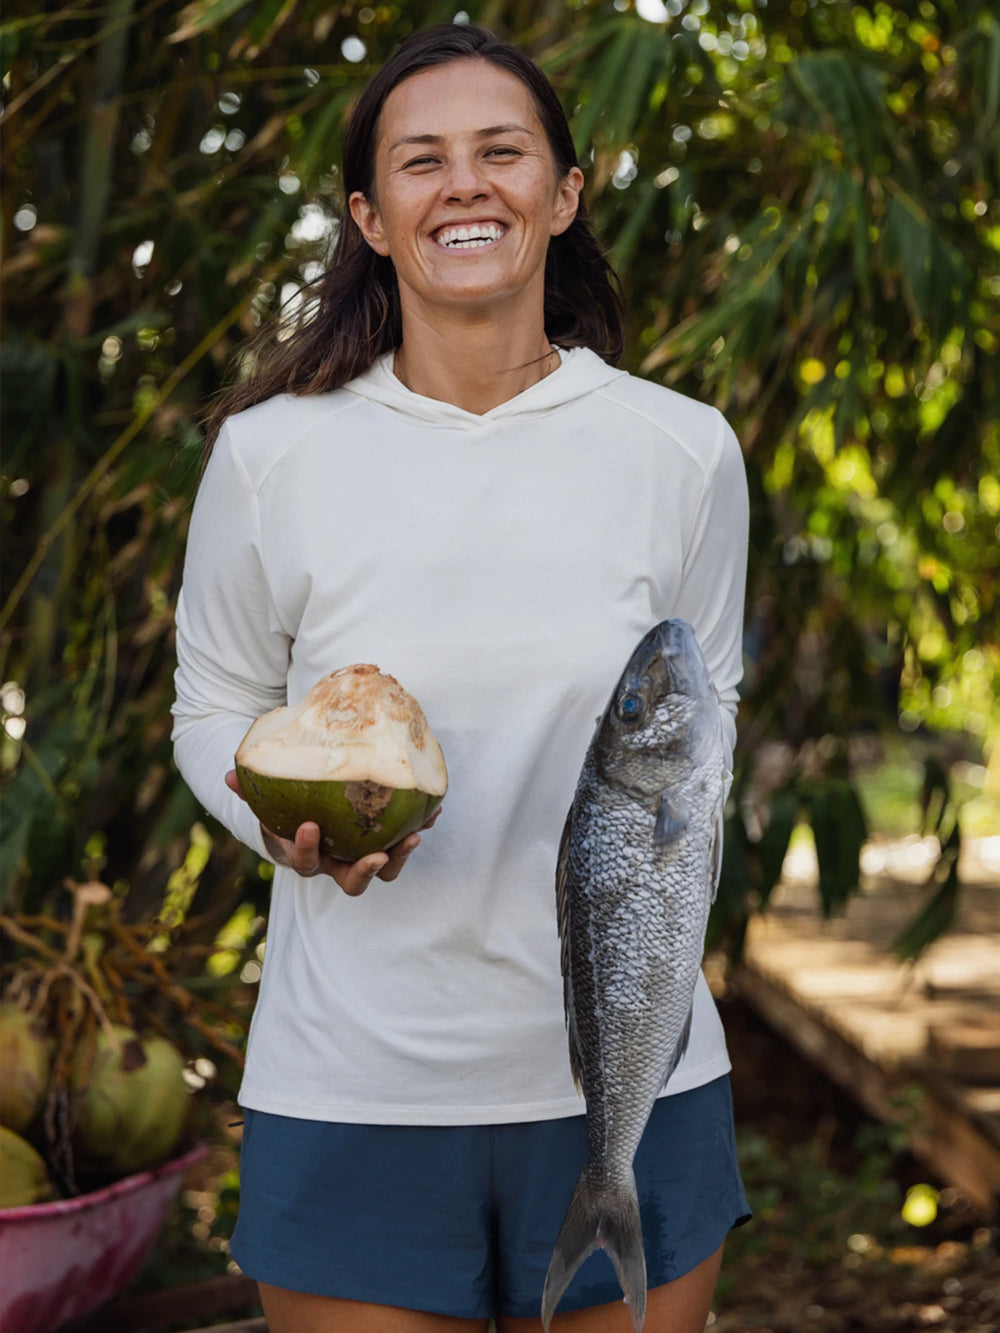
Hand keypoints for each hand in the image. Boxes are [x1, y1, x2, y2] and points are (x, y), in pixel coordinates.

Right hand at [225, 770, 440, 896]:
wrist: (307, 818)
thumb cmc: (286, 811)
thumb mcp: (268, 803)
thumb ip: (251, 792)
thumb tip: (230, 776)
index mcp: (308, 857)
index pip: (306, 862)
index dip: (306, 849)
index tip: (309, 826)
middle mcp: (338, 864)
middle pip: (353, 882)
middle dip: (366, 871)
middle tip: (376, 856)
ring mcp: (363, 858)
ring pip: (385, 870)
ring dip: (400, 856)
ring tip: (415, 836)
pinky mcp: (386, 844)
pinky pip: (404, 841)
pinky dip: (419, 827)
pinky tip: (434, 809)